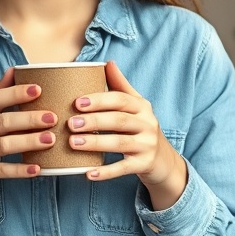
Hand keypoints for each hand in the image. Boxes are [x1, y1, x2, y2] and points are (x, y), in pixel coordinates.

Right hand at [0, 67, 57, 230]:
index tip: (38, 89)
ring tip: (50, 139)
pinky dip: (21, 169)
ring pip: (4, 145)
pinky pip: (2, 169)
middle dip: (29, 118)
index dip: (16, 93)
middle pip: (2, 121)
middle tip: (52, 118)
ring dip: (29, 141)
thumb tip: (14, 69)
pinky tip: (38, 168)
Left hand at [68, 61, 187, 209]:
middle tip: (70, 124)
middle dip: (93, 121)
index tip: (77, 102)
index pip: (120, 100)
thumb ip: (121, 86)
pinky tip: (88, 173)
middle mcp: (148, 124)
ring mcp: (147, 146)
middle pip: (119, 120)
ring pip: (119, 143)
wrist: (164, 160)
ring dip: (95, 143)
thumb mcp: (136, 106)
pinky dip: (106, 172)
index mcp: (142, 107)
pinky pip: (123, 168)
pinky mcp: (144, 165)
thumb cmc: (141, 128)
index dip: (99, 100)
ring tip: (73, 143)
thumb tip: (107, 62)